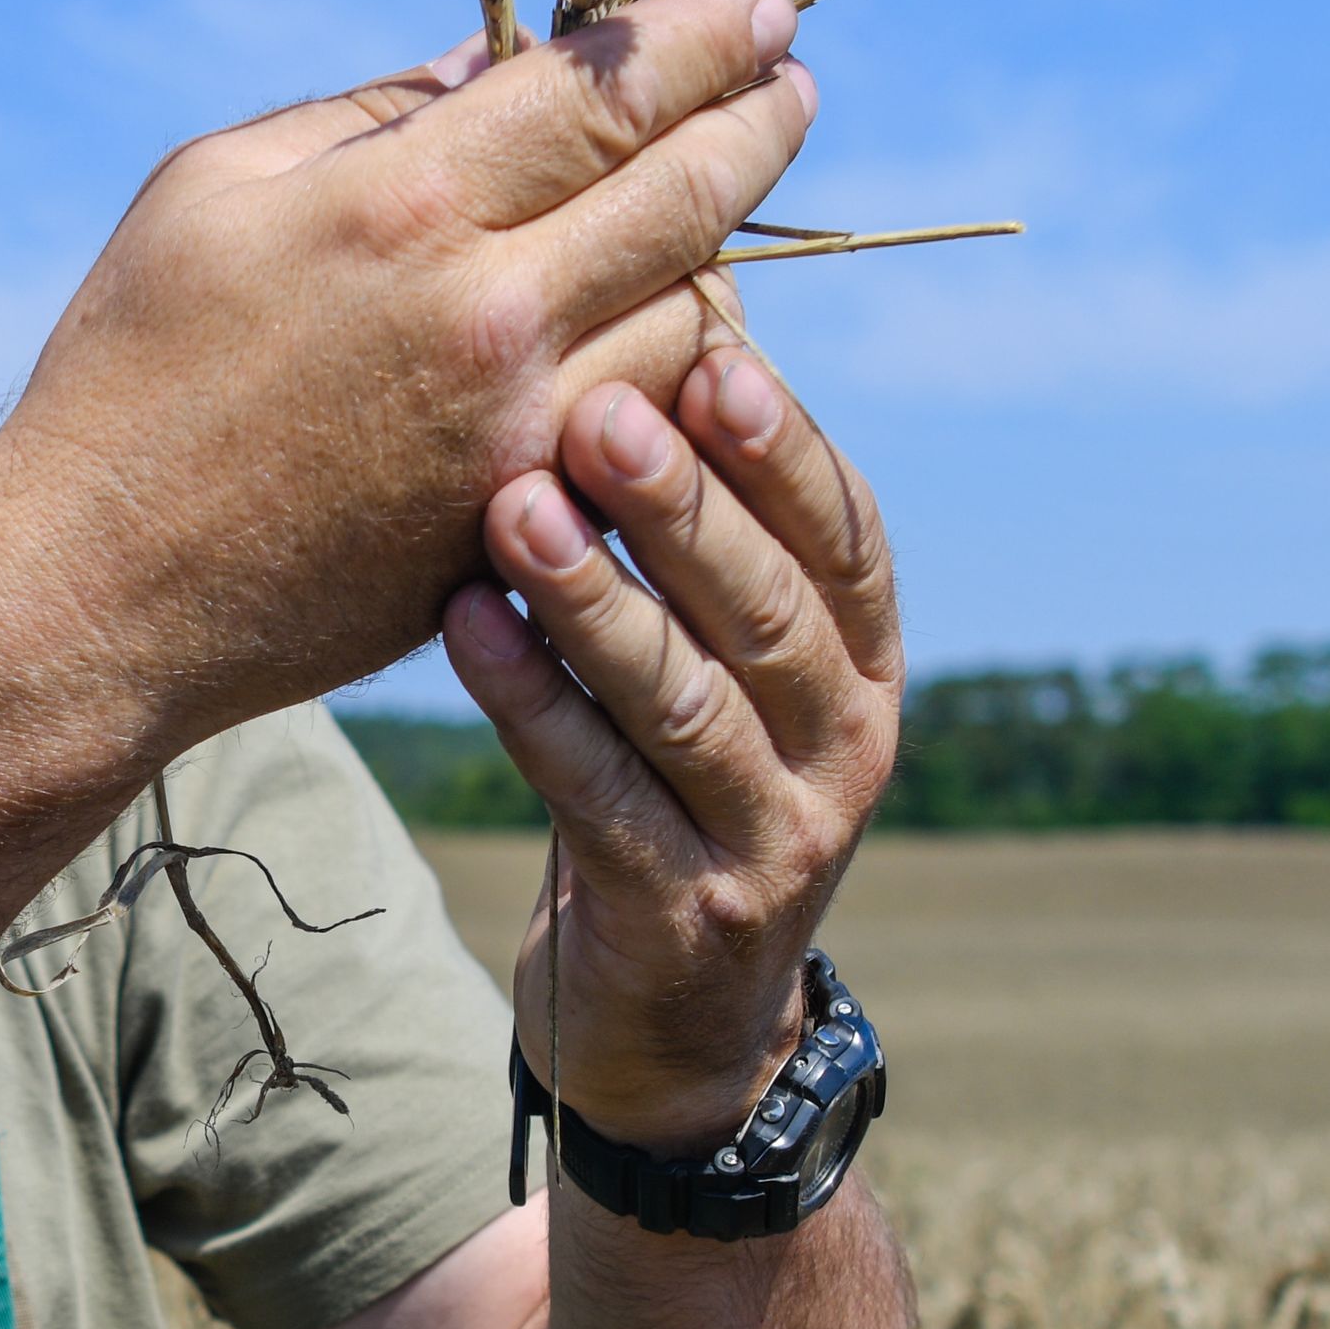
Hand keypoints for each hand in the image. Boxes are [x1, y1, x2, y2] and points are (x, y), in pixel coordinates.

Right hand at [0, 0, 819, 746]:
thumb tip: (490, 60)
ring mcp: (522, 435)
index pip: (609, 86)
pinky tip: (668, 326)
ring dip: (721, 251)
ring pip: (699, 315)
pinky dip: (680, 367)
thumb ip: (365, 112)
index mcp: (405, 203)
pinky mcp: (528, 527)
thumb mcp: (210, 190)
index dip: (706, 33)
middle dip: (760, 117)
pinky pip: (657, 425)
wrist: (100, 591)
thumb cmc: (130, 370)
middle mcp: (489, 315)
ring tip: (716, 204)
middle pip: (690, 191)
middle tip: (791, 79)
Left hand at [442, 330, 901, 1155]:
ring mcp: (774, 839)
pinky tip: (464, 627)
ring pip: (684, 702)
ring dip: (594, 600)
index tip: (710, 346)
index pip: (845, 532)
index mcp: (865, 660)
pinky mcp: (681, 913)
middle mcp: (844, 744)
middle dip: (681, 504)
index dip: (780, 444)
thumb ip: (708, 524)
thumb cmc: (675, 781)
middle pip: (767, 608)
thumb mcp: (718, 658)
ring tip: (513, 510)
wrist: (671, 1023)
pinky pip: (598, 793)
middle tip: (591, 409)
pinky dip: (531, 706)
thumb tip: (674, 305)